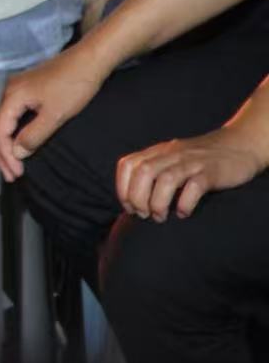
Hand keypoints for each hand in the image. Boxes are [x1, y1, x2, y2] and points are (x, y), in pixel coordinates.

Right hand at [0, 45, 109, 181]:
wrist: (90, 59)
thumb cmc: (74, 85)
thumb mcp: (56, 115)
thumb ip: (34, 135)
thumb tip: (18, 153)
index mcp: (12, 96)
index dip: (5, 154)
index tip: (16, 173)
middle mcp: (9, 92)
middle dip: (2, 153)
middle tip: (12, 175)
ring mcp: (18, 89)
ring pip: (4, 121)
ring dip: (7, 144)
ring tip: (15, 164)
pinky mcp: (28, 89)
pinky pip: (13, 115)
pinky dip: (14, 133)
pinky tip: (21, 143)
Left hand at [116, 126, 265, 220]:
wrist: (241, 144)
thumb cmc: (202, 159)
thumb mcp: (173, 159)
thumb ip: (156, 171)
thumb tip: (135, 200)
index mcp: (159, 152)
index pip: (128, 164)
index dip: (122, 187)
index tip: (128, 207)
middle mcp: (172, 154)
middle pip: (143, 172)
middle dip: (137, 197)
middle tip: (144, 215)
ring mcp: (193, 161)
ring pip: (166, 179)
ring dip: (158, 202)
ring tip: (160, 218)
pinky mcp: (212, 171)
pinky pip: (195, 186)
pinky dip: (185, 202)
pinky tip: (184, 213)